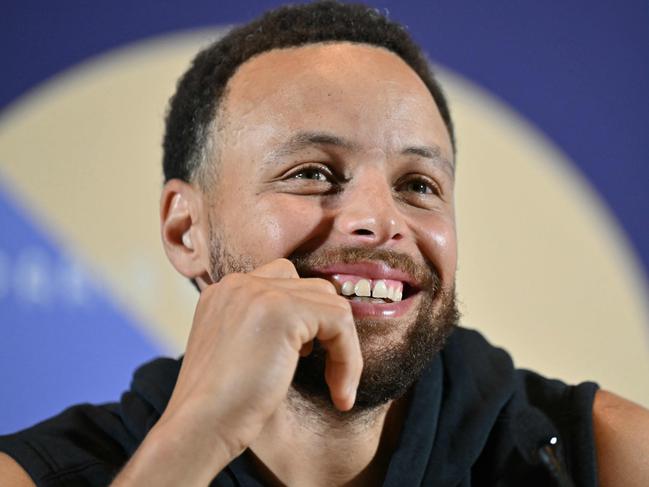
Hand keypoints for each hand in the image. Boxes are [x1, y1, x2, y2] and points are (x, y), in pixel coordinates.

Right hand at [112, 258, 362, 485]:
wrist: (198, 427)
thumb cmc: (219, 406)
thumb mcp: (239, 352)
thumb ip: (264, 329)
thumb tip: (310, 333)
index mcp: (225, 291)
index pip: (284, 282)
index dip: (306, 319)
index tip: (307, 359)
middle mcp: (240, 283)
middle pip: (311, 288)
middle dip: (327, 329)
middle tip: (326, 373)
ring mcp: (260, 292)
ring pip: (331, 303)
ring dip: (343, 347)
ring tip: (337, 388)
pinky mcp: (284, 311)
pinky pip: (340, 321)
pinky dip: (350, 358)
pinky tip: (340, 393)